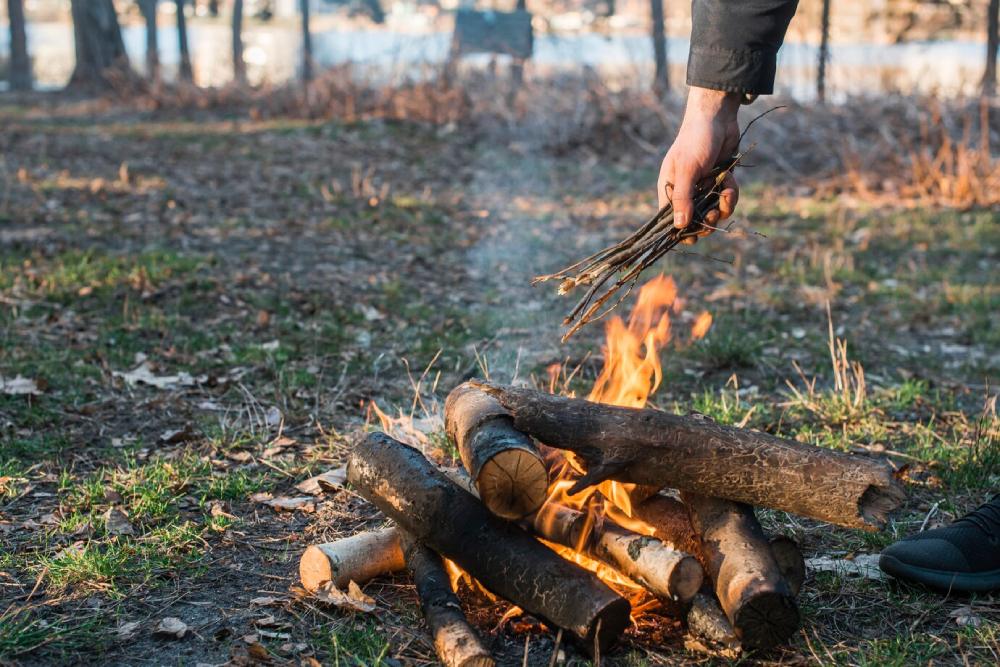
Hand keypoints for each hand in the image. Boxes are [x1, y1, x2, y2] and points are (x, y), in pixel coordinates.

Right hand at [657, 87, 741, 244]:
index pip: (670, 219)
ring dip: (723, 206)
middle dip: (707, 220)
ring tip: (726, 191)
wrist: (718, 117)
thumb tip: (679, 226)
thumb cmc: (696, 140)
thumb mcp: (688, 169)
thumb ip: (684, 198)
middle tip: (714, 213)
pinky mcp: (719, 182)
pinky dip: (731, 193)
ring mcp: (703, 187)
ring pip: (714, 212)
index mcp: (670, 188)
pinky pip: (726, 199)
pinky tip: (730, 180)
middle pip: (695, 221)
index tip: (693, 236)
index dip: (681, 231)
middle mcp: (685, 191)